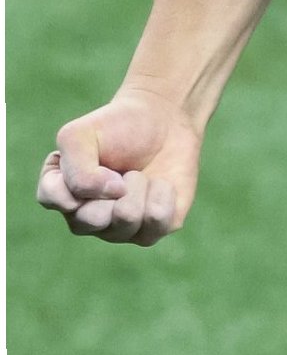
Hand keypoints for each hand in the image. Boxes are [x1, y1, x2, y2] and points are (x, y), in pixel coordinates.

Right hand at [36, 89, 202, 245]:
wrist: (165, 123)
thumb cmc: (119, 127)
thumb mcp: (82, 134)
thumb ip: (78, 170)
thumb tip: (113, 195)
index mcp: (61, 192)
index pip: (52, 197)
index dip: (80, 177)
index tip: (97, 157)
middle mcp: (85, 219)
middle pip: (92, 219)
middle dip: (115, 184)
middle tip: (124, 169)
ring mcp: (118, 230)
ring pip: (128, 218)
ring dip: (140, 184)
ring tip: (141, 174)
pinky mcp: (151, 231)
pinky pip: (159, 220)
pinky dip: (164, 192)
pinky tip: (161, 184)